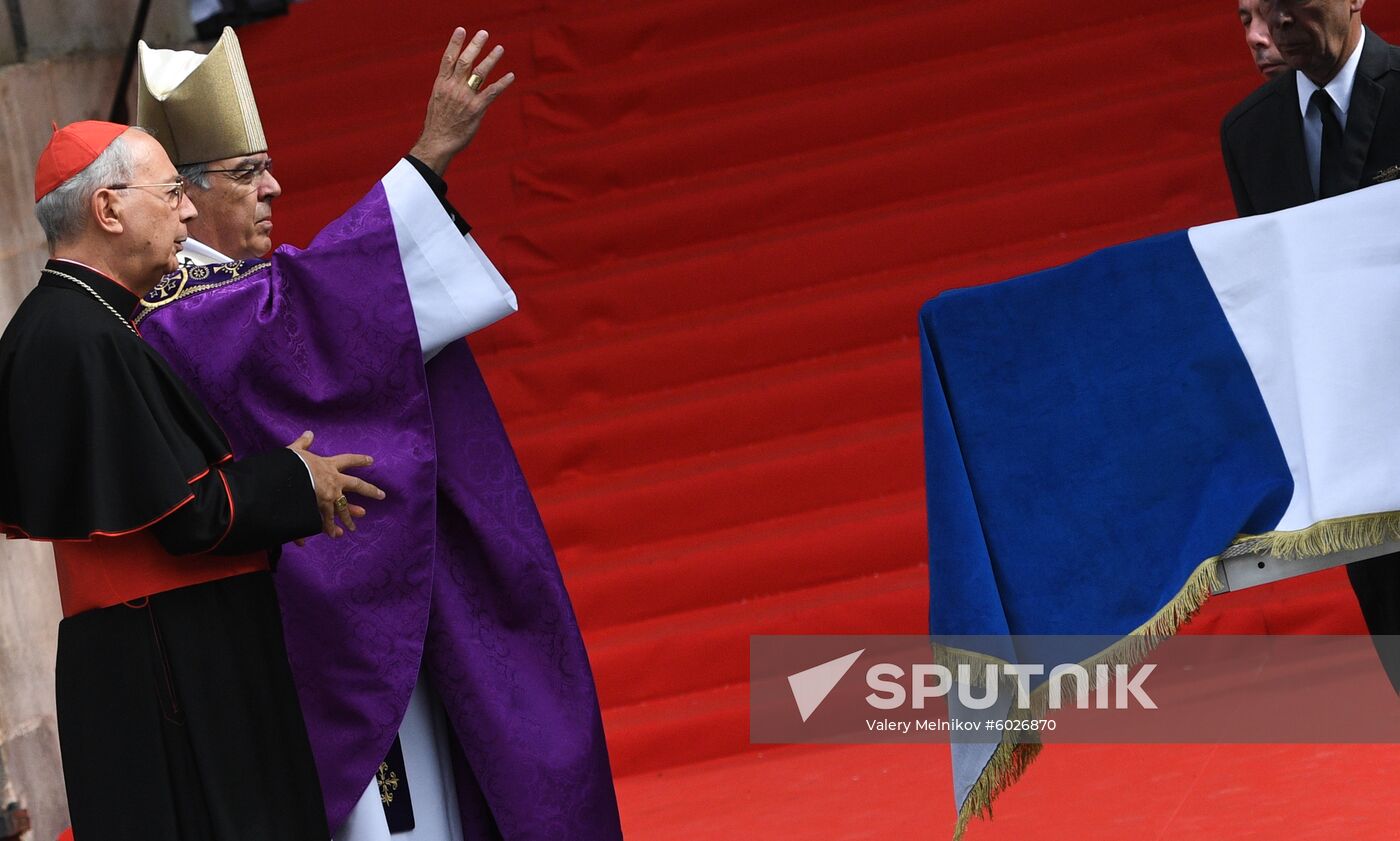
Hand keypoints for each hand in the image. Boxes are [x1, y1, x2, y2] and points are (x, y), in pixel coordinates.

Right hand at [285, 430, 385, 537]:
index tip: (371, 461)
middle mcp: (333, 482)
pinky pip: (326, 520)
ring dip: (348, 518)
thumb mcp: (295, 452)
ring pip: (343, 509)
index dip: (359, 460)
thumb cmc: (289, 465)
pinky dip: (329, 528)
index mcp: (329, 466)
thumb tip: (309, 433)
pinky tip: (335, 535)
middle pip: (357, 485)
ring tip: (353, 527)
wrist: (282, 481)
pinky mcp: (320, 509)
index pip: (348, 460)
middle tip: (382, 495)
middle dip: (370, 490)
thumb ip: (303, 443)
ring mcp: (329, 497)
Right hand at [408, 27, 514, 175]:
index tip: (461, 30)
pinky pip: (491, 92)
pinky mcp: (476, 109)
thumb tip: (454, 77)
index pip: (448, 59)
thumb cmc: (438, 123)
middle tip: (484, 34)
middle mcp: (453, 88)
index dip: (455, 43)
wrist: (437, 142)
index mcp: (441, 84)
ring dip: (491, 59)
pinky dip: (502, 83)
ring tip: (500, 48)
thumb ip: (447, 87)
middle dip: (475, 45)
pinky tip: (511, 75)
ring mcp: (465, 98)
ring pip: (480, 73)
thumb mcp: (437, 100)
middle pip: (465, 61)